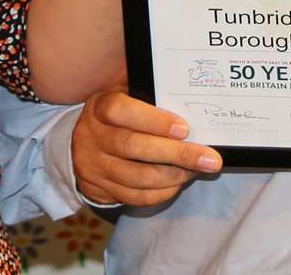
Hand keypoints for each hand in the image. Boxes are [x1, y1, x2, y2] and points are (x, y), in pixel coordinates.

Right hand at [72, 89, 221, 207]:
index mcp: (99, 107)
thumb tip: (191, 98)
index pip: (121, 111)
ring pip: (137, 178)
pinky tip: (179, 183)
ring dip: (174, 176)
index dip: (153, 120)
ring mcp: (94, 166)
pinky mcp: (100, 190)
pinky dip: (162, 192)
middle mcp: (93, 137)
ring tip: (198, 170)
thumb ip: (148, 94)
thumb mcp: (123, 94)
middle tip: (210, 159)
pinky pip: (135, 197)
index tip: (185, 129)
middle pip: (134, 147)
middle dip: (177, 154)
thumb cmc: (116, 115)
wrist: (81, 145)